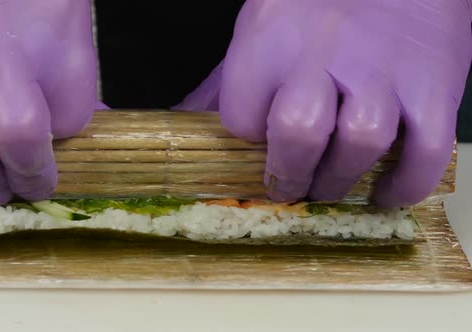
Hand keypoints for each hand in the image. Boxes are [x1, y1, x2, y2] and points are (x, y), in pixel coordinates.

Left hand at [176, 0, 471, 207]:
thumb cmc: (313, 6)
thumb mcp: (259, 30)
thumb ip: (224, 81)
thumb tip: (181, 122)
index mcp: (269, 39)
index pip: (242, 117)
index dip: (249, 143)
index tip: (260, 148)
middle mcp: (324, 50)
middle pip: (298, 131)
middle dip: (289, 175)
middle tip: (291, 187)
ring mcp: (384, 68)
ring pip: (361, 141)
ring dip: (341, 181)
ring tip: (332, 187)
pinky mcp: (434, 83)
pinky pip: (425, 151)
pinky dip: (405, 185)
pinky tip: (385, 193)